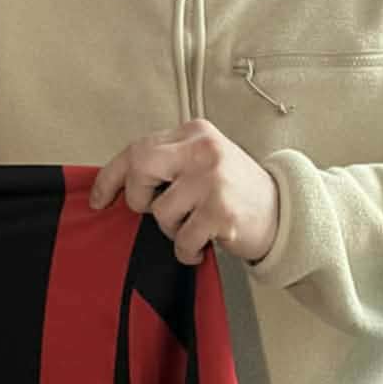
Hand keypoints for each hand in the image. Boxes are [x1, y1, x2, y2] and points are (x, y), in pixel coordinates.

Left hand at [89, 121, 279, 266]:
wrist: (285, 213)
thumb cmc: (236, 190)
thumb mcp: (203, 161)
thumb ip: (169, 162)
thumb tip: (117, 182)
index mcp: (194, 132)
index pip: (138, 147)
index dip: (110, 176)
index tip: (97, 199)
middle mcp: (203, 149)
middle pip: (140, 167)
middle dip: (136, 197)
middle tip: (151, 211)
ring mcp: (213, 179)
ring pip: (161, 212)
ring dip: (171, 230)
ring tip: (192, 227)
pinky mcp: (221, 211)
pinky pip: (182, 239)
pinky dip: (186, 250)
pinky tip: (203, 244)